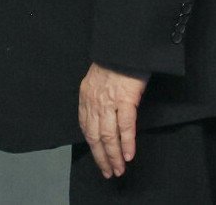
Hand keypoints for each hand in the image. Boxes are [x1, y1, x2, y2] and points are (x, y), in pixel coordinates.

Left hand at [78, 62, 148, 178]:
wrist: (125, 44)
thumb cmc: (116, 58)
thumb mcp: (99, 78)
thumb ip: (98, 96)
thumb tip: (104, 114)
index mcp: (86, 95)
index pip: (86, 127)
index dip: (93, 146)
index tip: (99, 159)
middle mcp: (94, 101)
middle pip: (95, 136)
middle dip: (102, 157)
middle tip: (109, 172)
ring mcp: (109, 101)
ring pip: (108, 135)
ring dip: (114, 155)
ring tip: (119, 169)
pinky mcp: (126, 99)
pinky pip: (125, 126)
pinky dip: (126, 143)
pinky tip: (129, 155)